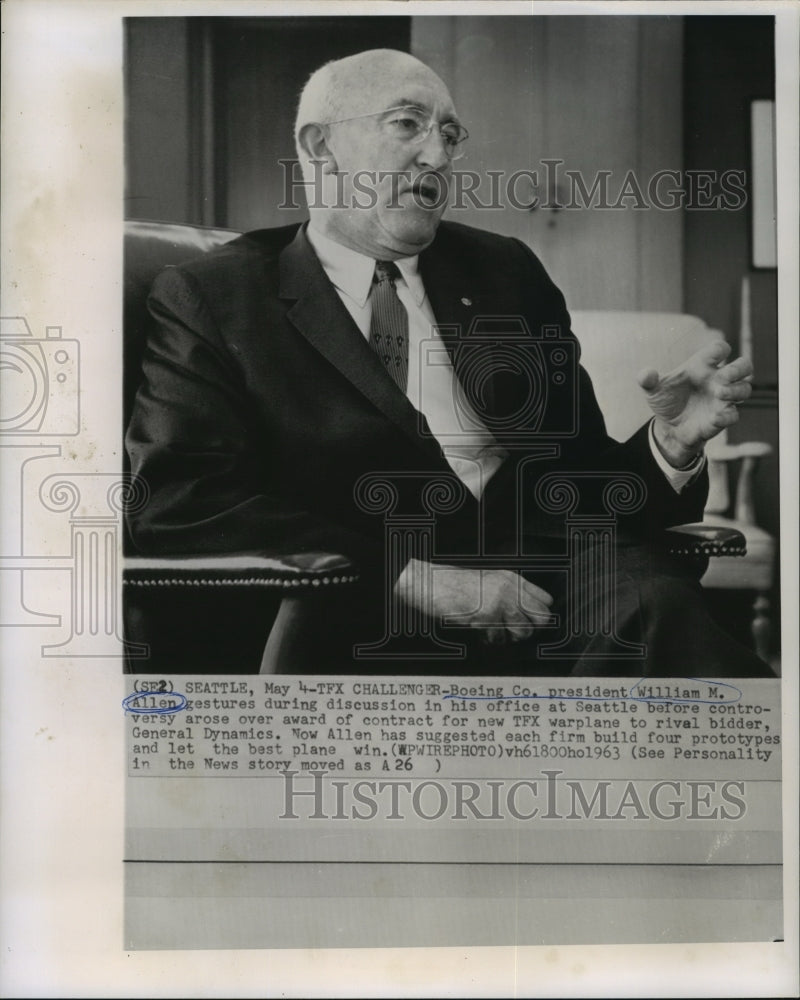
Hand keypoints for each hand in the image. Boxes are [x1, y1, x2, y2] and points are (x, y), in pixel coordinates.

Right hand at [394, 559, 553, 644]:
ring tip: (494, 630)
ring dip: (510, 636)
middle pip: (542, 617)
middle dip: (530, 628)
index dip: (539, 614)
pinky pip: (499, 639)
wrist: (431, 584)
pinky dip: (490, 639)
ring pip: (524, 631)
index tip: (530, 621)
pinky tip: (480, 630)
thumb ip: (511, 593)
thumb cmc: (455, 585)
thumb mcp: (489, 581)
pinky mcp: (487, 616)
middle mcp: (510, 589)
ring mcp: (500, 602)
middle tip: (514, 630)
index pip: (545, 600)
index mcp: (511, 579)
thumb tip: (528, 614)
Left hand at [638, 340, 752, 467]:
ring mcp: (723, 399)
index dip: (720, 349)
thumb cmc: (666, 401)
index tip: (714, 356)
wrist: (669, 428)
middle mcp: (717, 380)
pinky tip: (715, 417)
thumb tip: (646, 374)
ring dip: (736, 390)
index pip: (720, 349)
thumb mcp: (653, 391)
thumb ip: (647, 380)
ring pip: (745, 389)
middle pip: (744, 366)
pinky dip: (727, 415)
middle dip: (740, 368)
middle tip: (725, 376)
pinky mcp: (722, 418)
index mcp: (702, 367)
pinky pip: (733, 415)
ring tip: (720, 393)